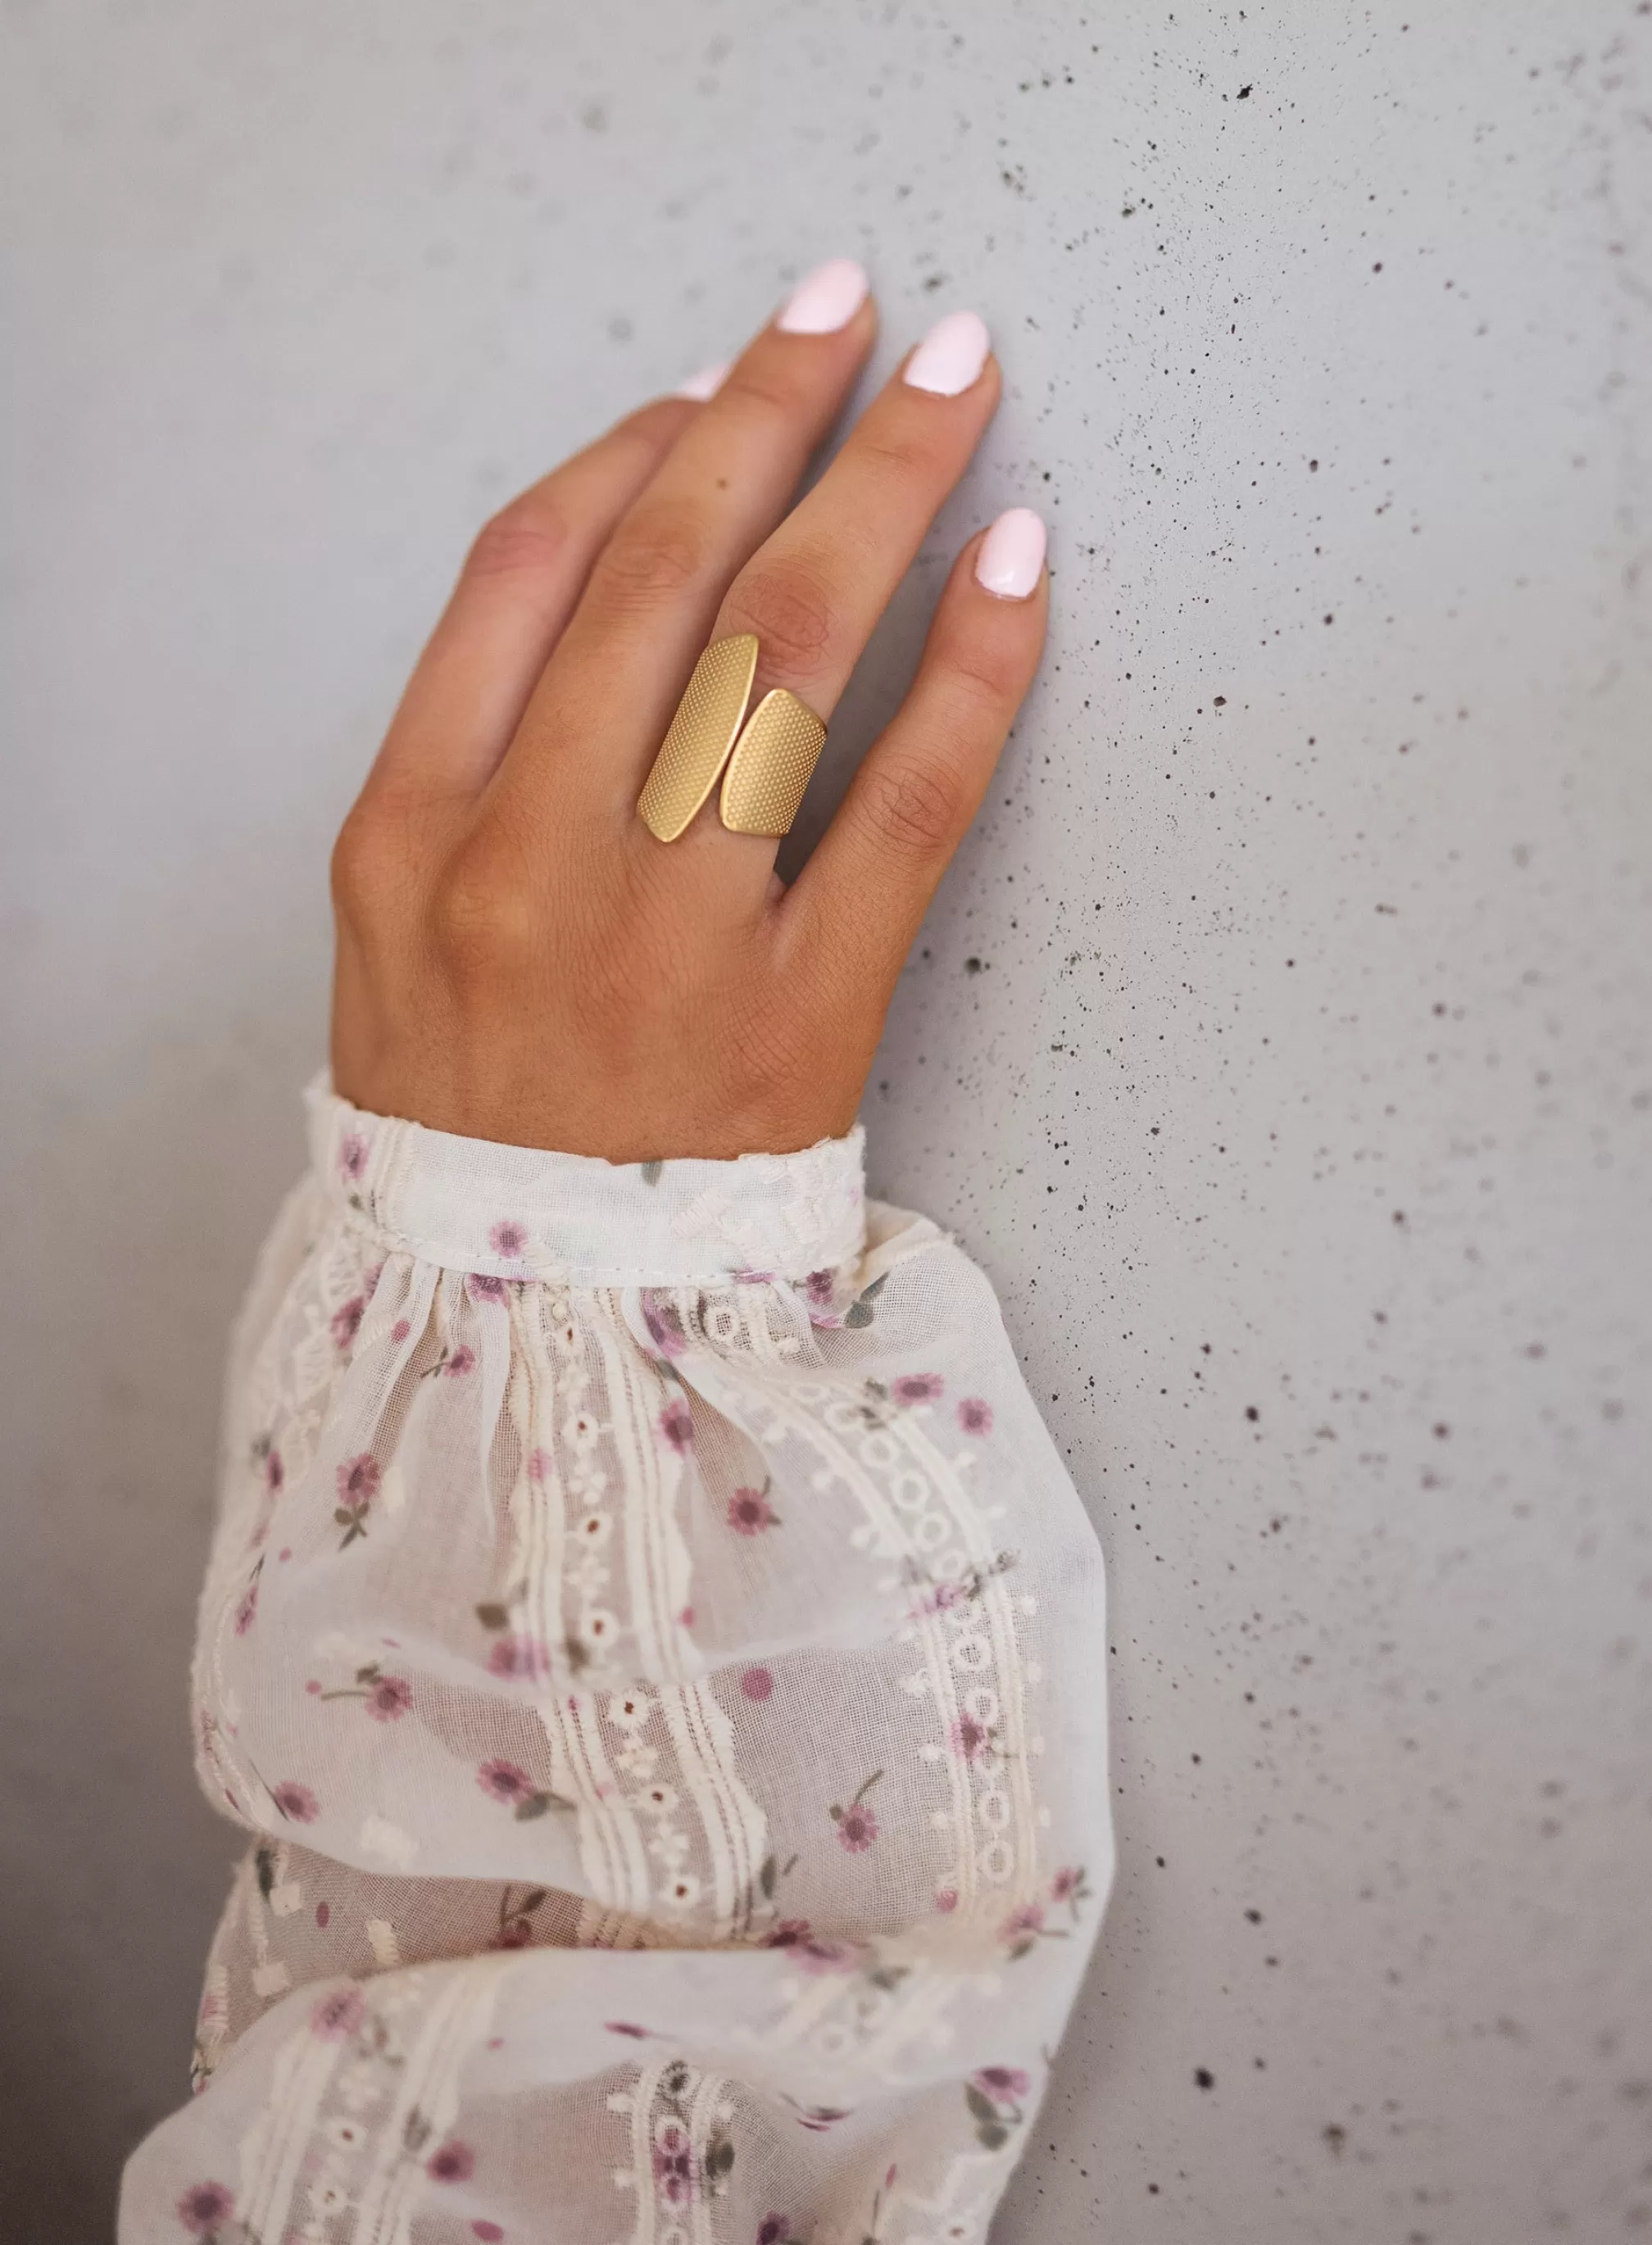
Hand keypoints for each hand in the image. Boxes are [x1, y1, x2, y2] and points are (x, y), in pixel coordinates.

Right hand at [329, 258, 1048, 1161]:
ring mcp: (671, 940)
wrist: (536, 1320)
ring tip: (951, 389)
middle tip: (851, 317)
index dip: (629, 450)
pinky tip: (1014, 572)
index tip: (712, 386)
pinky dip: (972, 673)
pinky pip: (909, 807)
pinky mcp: (806, 1015)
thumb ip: (474, 749)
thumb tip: (630, 559)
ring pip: (784, 657)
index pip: (521, 571)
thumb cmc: (478, 1112)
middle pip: (665, 574)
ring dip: (881, 492)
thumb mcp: (398, 926)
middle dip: (768, 415)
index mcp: (410, 832)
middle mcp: (531, 864)